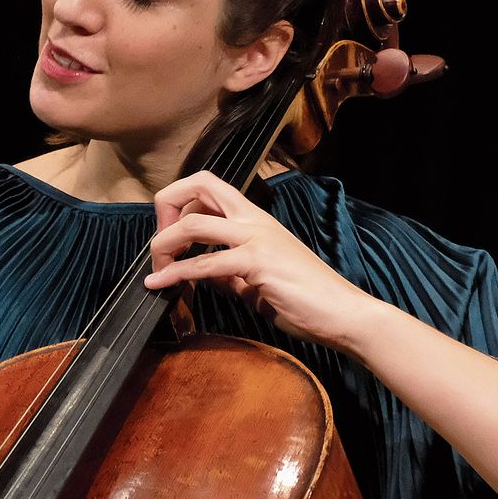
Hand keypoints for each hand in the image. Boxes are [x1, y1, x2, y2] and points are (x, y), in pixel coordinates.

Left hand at [143, 171, 378, 349]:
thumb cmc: (304, 298)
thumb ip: (227, 271)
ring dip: (164, 244)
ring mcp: (257, 238)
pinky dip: (176, 273)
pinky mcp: (258, 263)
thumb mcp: (255, 279)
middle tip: (159, 243)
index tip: (169, 234)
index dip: (179, 202)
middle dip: (166, 206)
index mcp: (254, 219)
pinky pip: (206, 263)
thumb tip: (197, 272)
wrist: (342, 313)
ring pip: (194, 223)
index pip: (209, 186)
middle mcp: (254, 220)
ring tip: (154, 269)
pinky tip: (161, 284)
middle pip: (200, 185)